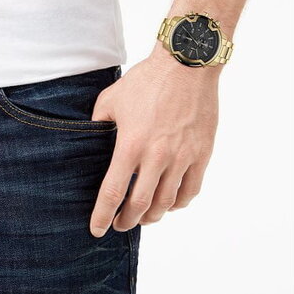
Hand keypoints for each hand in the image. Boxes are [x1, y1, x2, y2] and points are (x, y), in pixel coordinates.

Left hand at [89, 42, 220, 236]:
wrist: (187, 65)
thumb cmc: (147, 80)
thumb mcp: (111, 99)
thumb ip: (98, 124)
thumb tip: (91, 139)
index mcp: (130, 145)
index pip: (113, 192)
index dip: (102, 215)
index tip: (97, 229)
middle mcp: (157, 156)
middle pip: (140, 205)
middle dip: (127, 221)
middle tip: (120, 224)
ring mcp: (182, 157)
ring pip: (167, 202)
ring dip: (153, 216)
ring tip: (144, 217)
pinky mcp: (202, 154)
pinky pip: (191, 190)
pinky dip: (179, 203)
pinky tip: (171, 203)